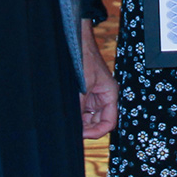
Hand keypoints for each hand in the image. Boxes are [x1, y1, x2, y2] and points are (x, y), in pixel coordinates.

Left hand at [78, 20, 116, 139]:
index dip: (96, 132)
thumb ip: (80, 106)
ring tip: (68, 122)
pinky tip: (66, 114)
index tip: (82, 135)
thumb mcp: (82, 85)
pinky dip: (74, 113)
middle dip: (86, 127)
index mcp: (110, 94)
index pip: (108, 123)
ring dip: (79, 121)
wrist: (76, 41)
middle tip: (72, 130)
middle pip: (97, 122)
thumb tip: (75, 124)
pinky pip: (81, 109)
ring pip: (88, 117)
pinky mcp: (84, 92)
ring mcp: (93, 95)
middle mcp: (103, 97)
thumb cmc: (84, 57)